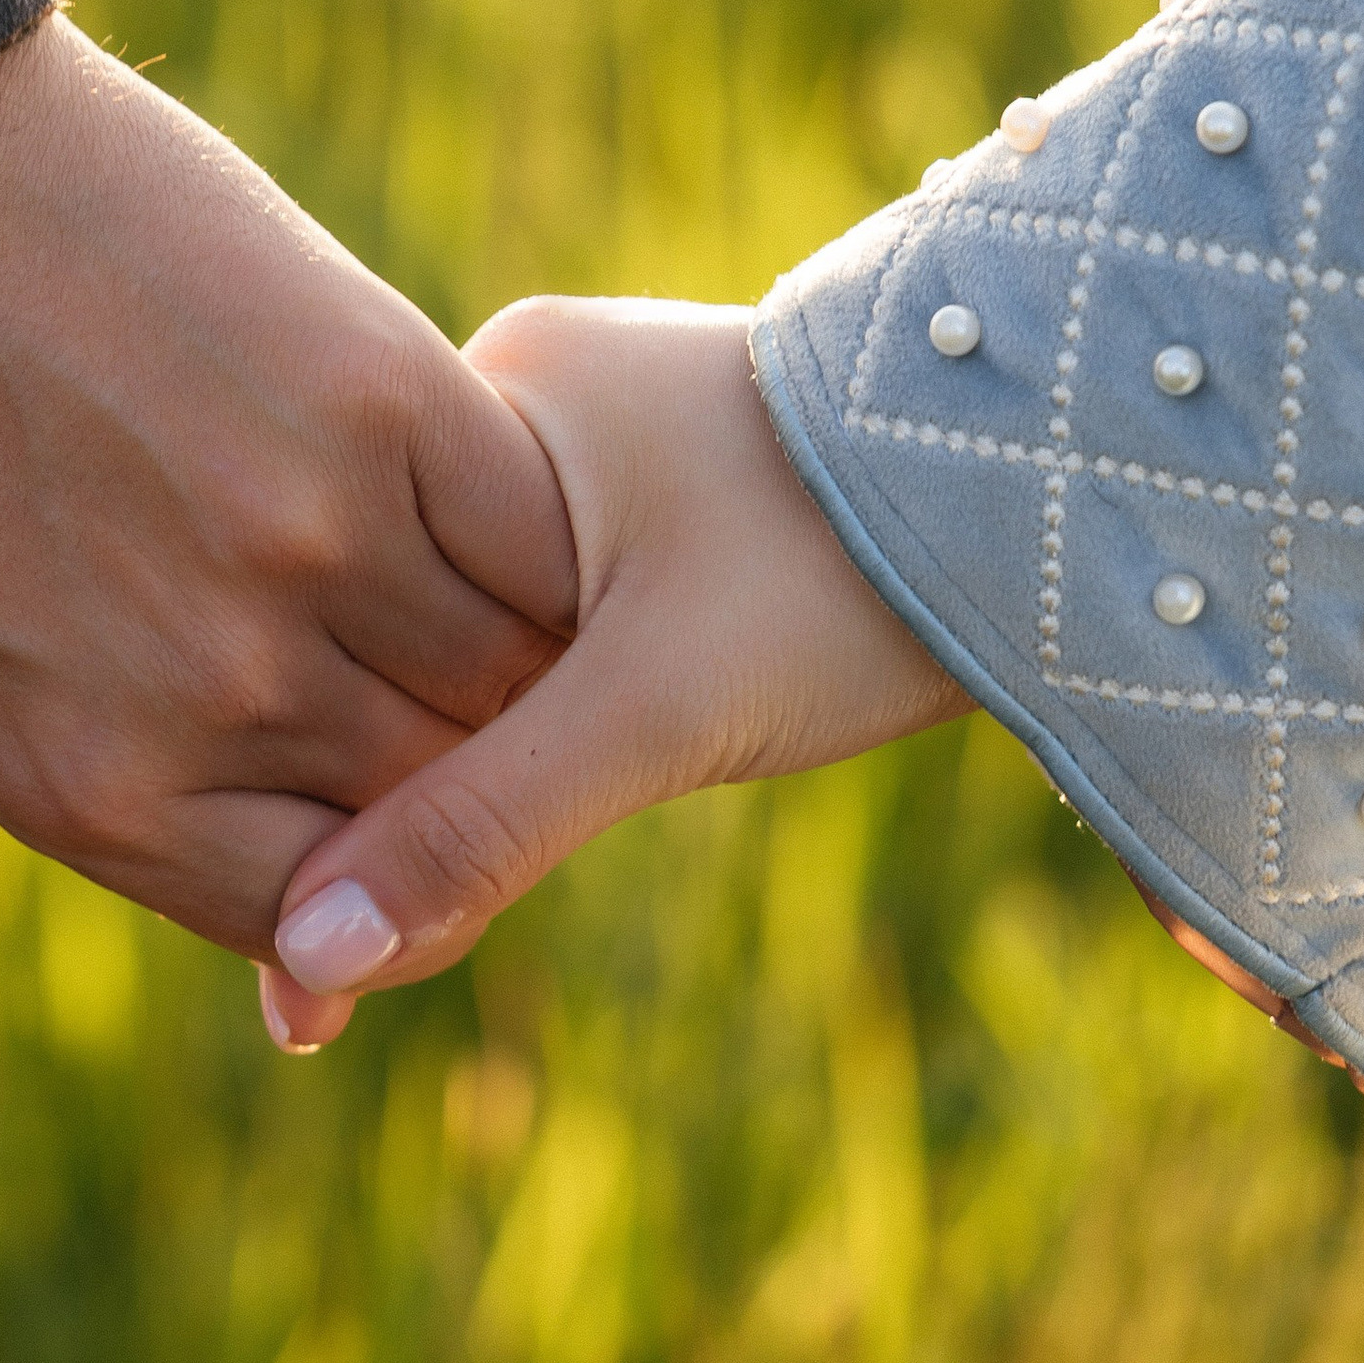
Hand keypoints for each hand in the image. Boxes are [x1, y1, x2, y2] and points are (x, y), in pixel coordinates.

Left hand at [0, 16, 577, 956]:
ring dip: (517, 642)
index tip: (394, 789)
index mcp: (101, 796)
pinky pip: (532, 535)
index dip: (389, 864)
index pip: (331, 912)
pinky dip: (538, 536)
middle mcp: (216, 700)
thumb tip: (307, 964)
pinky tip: (487, 495)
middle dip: (455, 747)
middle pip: (435, 796)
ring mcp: (306, 551)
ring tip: (477, 577)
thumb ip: (139, 805)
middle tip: (441, 664)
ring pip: (508, 671)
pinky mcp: (376, 401)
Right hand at [258, 297, 968, 1046]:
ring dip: (451, 755)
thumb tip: (301, 975)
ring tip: (461, 871)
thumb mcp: (654, 719)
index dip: (317, 750)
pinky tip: (526, 806)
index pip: (329, 584)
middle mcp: (516, 390)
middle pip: (384, 624)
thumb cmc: (859, 574)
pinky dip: (523, 720)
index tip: (310, 901)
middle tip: (366, 938)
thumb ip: (474, 831)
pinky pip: (530, 629)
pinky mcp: (652, 492)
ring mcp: (582, 439)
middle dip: (378, 768)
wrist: (1062, 487)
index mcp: (484, 387)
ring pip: (457, 640)